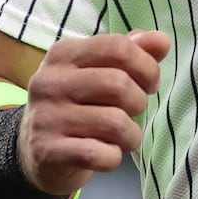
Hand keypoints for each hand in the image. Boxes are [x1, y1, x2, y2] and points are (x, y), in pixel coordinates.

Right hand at [18, 29, 170, 196]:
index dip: (146, 67)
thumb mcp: (98, 72)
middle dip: (139, 102)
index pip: (117, 47)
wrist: (36, 152)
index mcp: (63, 54)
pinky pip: (101, 154)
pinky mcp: (47, 151)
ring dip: (131, 135)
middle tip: (132, 112)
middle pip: (119, 85)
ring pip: (115, 123)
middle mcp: (49, 81)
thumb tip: (161, 40)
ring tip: (121, 136)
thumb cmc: (78, 106)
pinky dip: (113, 157)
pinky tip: (105, 153)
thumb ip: (131, 53)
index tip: (149, 84)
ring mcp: (46, 117)